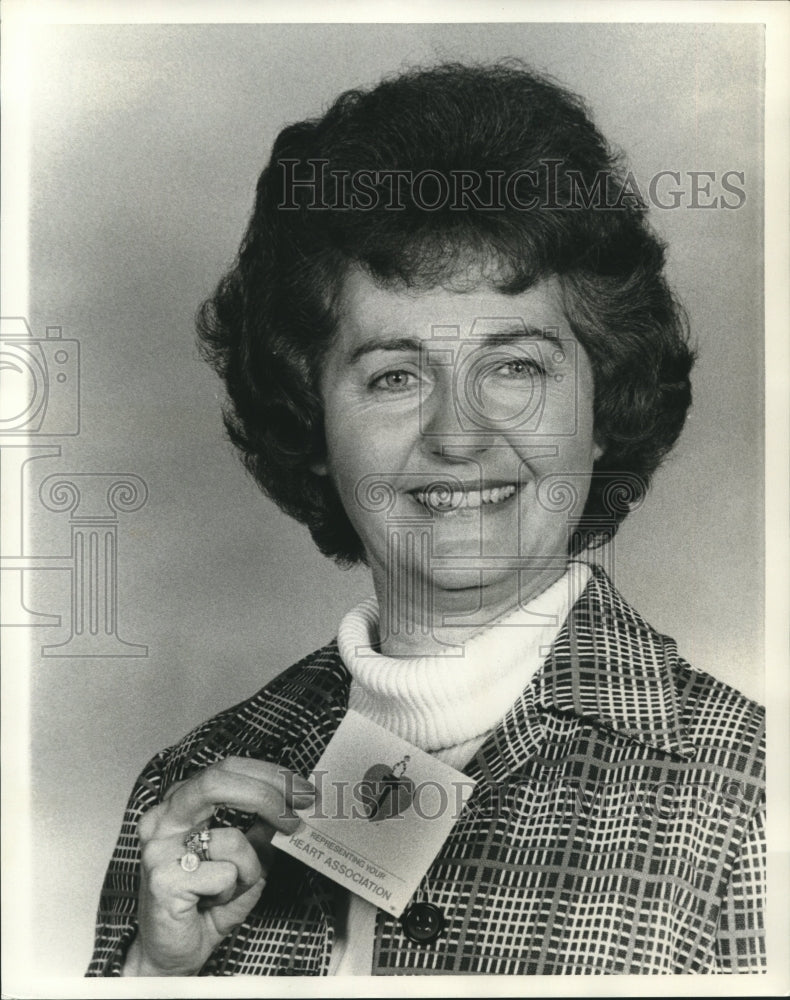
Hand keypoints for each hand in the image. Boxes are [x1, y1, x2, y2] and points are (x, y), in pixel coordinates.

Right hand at [122, 756, 315, 975]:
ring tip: (229, 889)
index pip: (226, 768)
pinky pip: (224, 874)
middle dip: (267, 795)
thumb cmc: (208, 903)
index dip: (268, 774)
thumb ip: (262, 828)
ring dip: (249, 869)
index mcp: (180, 804)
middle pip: (218, 780)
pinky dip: (232, 891)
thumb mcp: (247, 858)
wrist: (175, 955)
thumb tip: (294, 800)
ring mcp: (158, 847)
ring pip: (231, 838)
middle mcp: (163, 818)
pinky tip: (209, 904)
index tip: (301, 790)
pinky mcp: (163, 878)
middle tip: (297, 815)